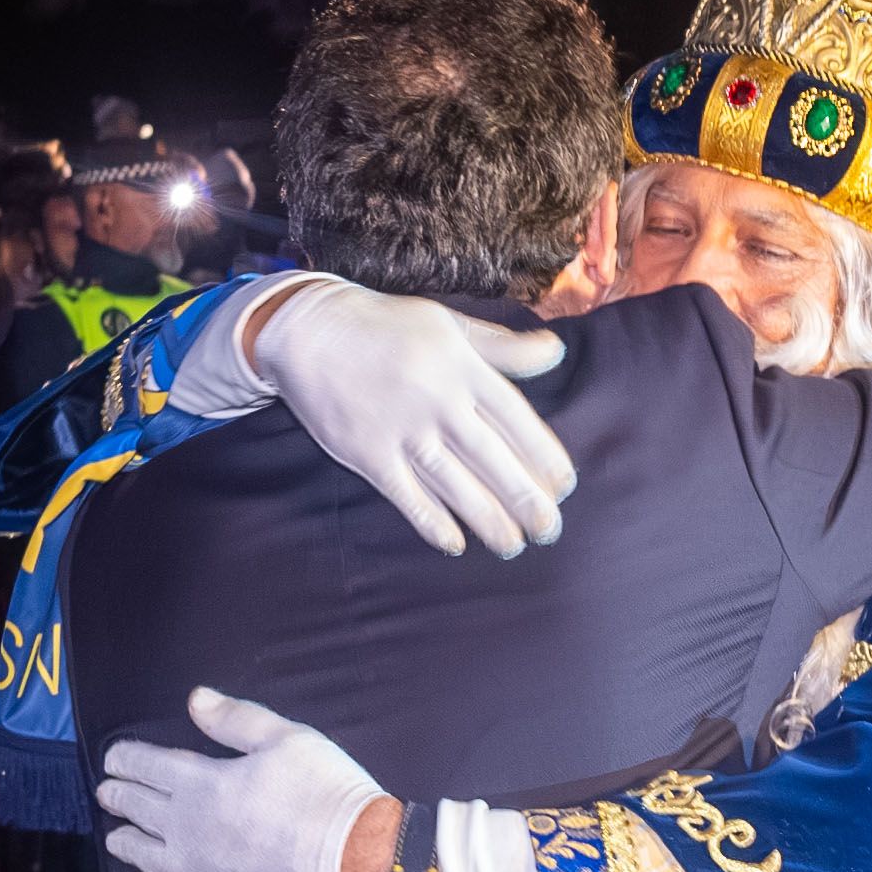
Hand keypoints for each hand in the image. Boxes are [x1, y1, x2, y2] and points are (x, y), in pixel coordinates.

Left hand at [98, 687, 396, 871]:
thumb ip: (235, 718)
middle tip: (109, 793)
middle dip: (118, 796)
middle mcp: (183, 828)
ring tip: (117, 838)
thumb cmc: (325, 794)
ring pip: (141, 856)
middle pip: (136, 808)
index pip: (143, 765)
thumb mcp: (288, 738)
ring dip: (124, 843)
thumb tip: (195, 699)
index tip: (115, 758)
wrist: (356, 864)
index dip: (124, 758)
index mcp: (198, 782)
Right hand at [252, 279, 576, 556]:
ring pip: (456, 485)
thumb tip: (556, 352)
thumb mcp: (448, 325)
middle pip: (493, 460)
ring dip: (488, 521)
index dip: (543, 457)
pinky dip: (432, 523)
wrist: (308, 330)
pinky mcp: (368, 454)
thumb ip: (503, 347)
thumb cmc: (385, 326)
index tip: (563, 486)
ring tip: (513, 546)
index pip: (516, 420)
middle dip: (525, 500)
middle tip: (549, 530)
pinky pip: (407, 497)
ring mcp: (402, 430)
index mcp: (462, 367)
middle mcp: (438, 401)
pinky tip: (455, 544)